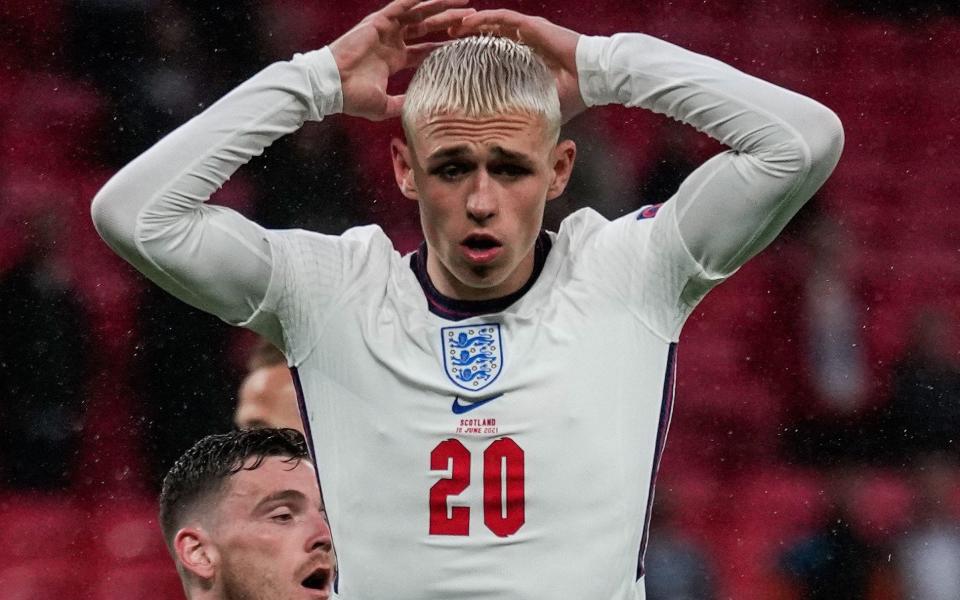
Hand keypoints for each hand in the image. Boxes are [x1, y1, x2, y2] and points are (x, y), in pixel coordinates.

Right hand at [330, 0, 474, 120]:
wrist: (331, 86)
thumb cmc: (352, 97)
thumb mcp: (385, 105)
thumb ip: (404, 104)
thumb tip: (423, 110)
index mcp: (394, 60)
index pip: (427, 50)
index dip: (446, 46)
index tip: (466, 44)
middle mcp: (392, 42)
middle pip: (428, 27)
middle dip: (450, 22)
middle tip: (473, 17)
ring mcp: (386, 30)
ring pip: (419, 13)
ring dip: (441, 5)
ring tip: (464, 0)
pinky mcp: (378, 21)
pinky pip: (402, 5)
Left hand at [450, 10, 585, 122]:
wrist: (594, 79)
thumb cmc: (573, 95)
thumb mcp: (540, 106)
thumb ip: (524, 115)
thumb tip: (509, 140)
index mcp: (524, 60)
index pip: (493, 54)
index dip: (473, 56)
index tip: (454, 64)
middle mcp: (524, 43)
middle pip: (488, 35)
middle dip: (466, 38)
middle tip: (444, 41)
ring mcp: (527, 33)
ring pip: (491, 23)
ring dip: (470, 25)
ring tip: (450, 28)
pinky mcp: (532, 26)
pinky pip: (503, 18)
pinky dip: (484, 19)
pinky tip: (468, 22)